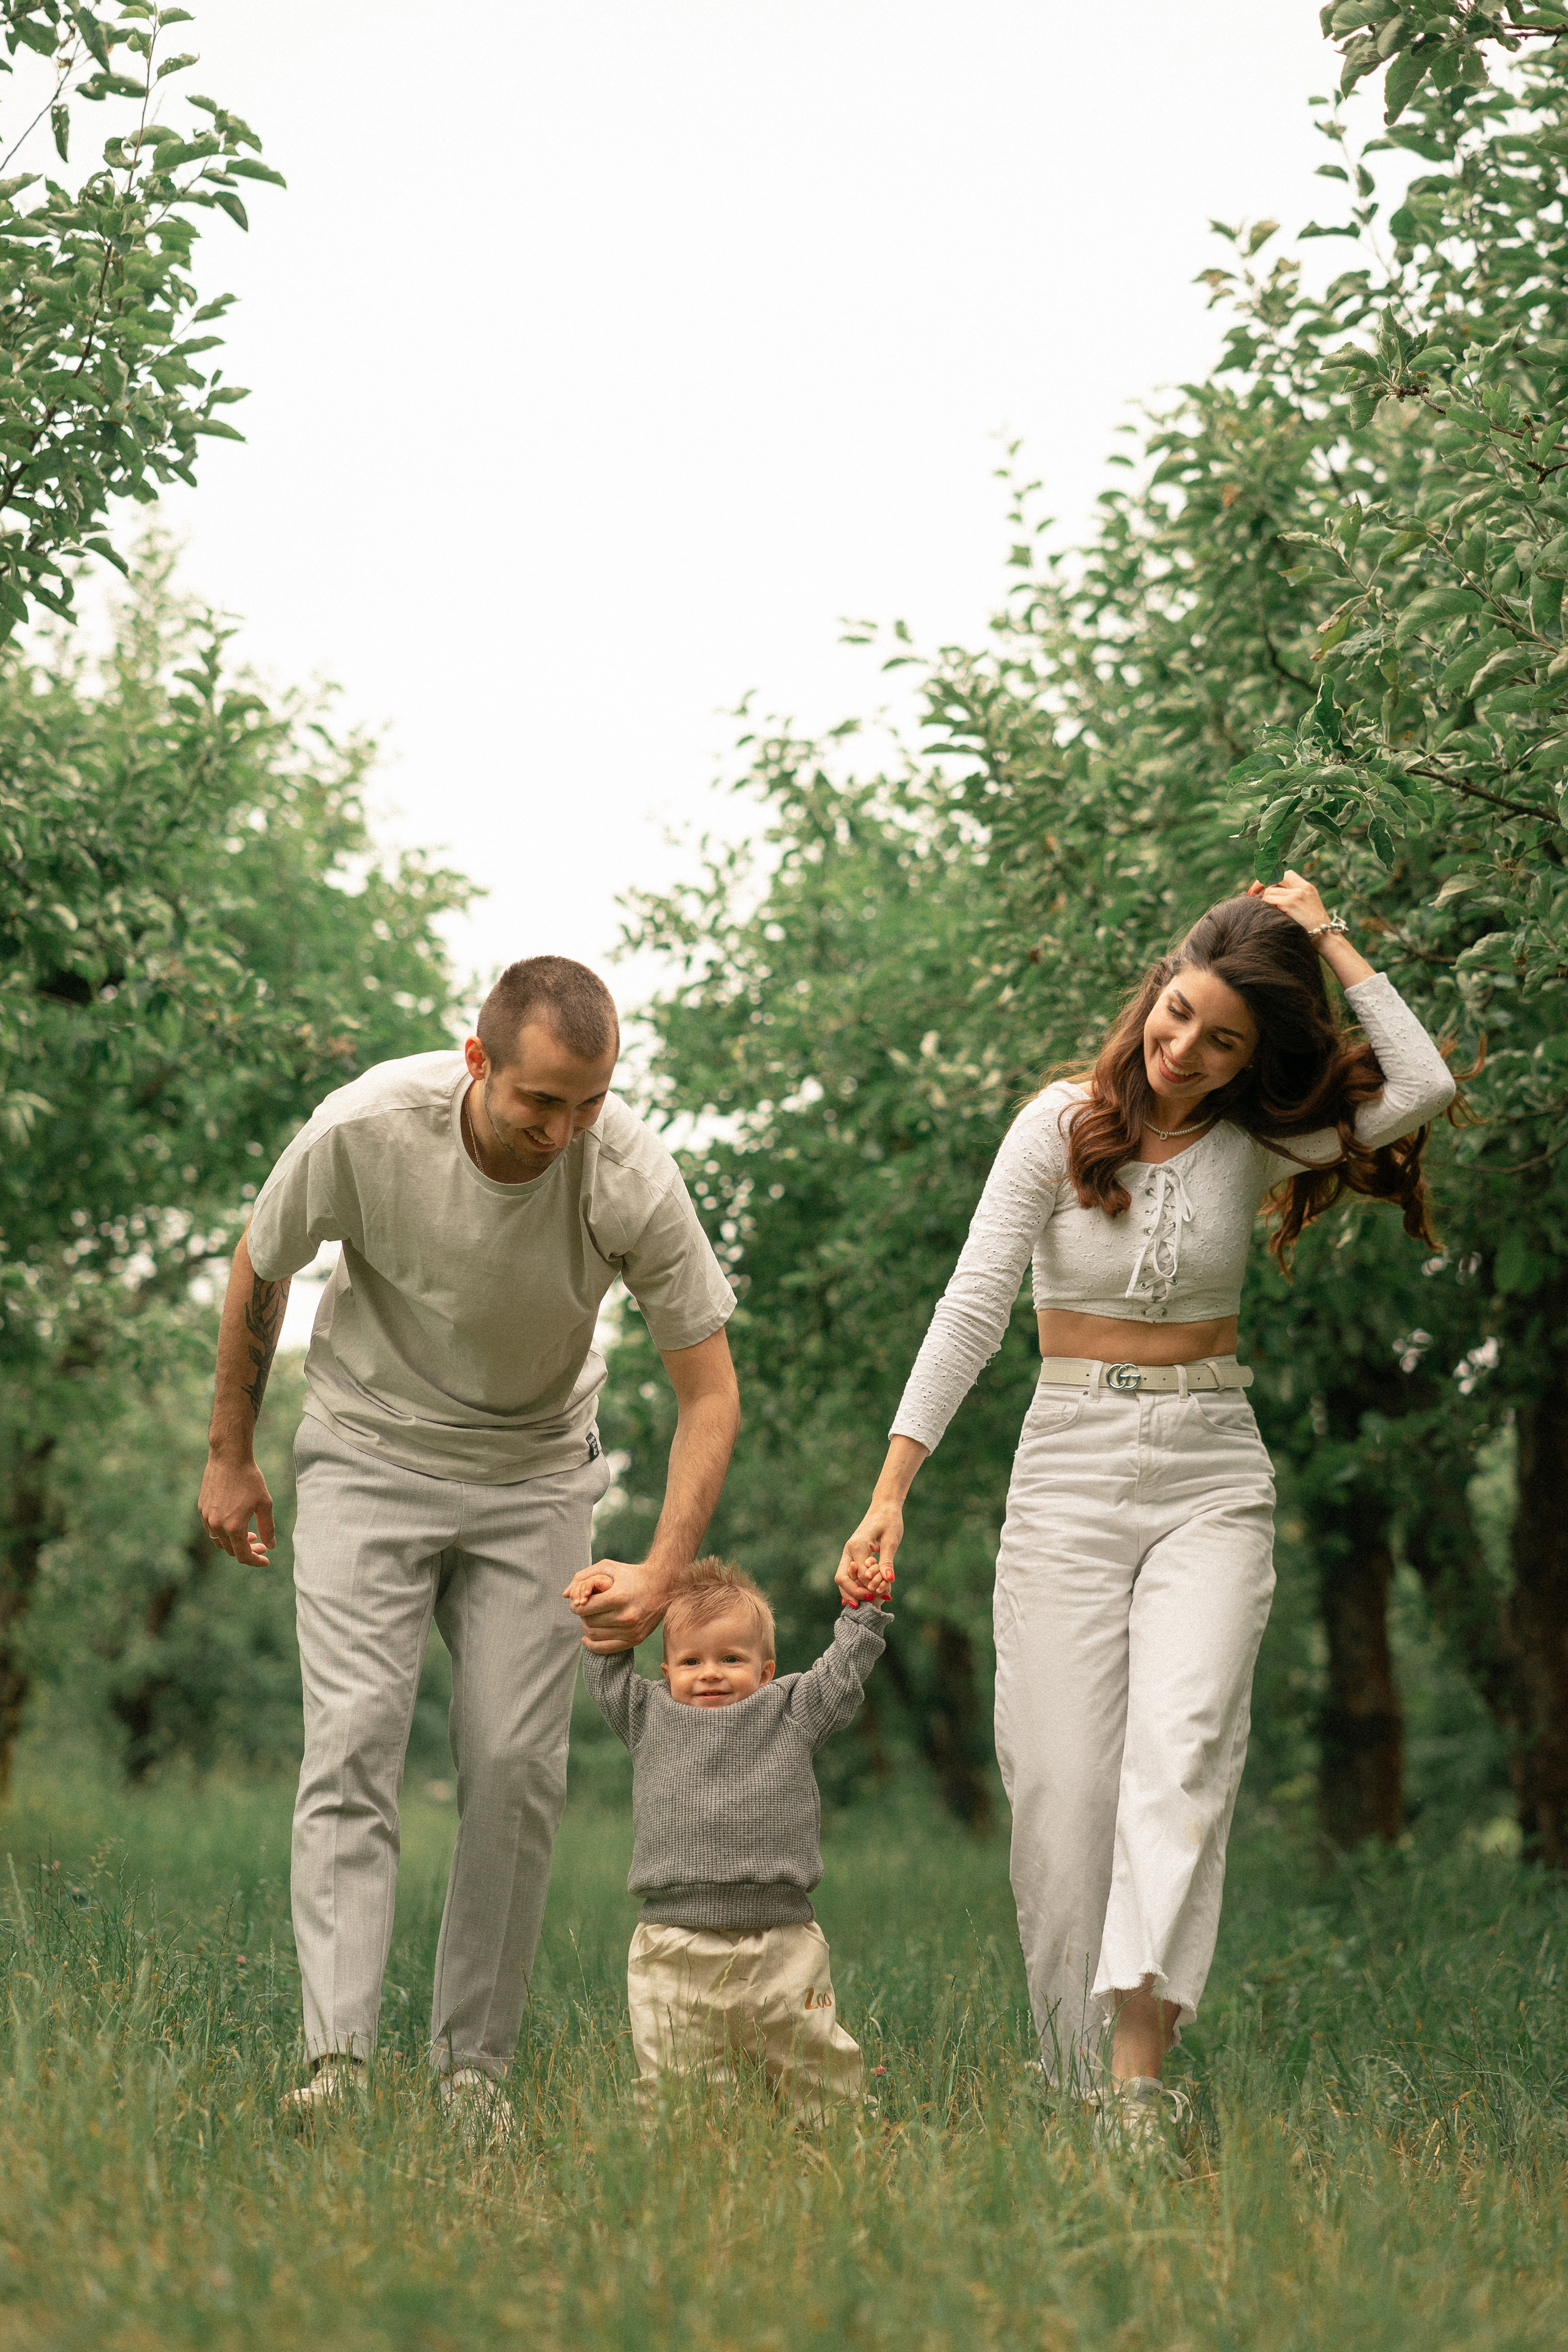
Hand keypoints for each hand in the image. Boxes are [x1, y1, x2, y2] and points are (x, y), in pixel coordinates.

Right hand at [198, 1450, 276, 1566]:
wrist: (229, 1457)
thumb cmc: (250, 1479)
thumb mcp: (265, 1504)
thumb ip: (268, 1528)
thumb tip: (271, 1545)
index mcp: (233, 1527)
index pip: (243, 1555)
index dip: (255, 1560)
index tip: (266, 1560)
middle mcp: (216, 1525)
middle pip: (231, 1550)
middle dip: (247, 1550)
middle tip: (261, 1544)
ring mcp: (206, 1517)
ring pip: (219, 1541)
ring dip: (234, 1542)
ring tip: (249, 1533)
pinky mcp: (201, 1508)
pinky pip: (212, 1528)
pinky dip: (224, 1531)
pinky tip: (235, 1522)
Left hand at [565, 1558, 672, 1652]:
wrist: (663, 1584)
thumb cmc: (632, 1574)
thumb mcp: (608, 1567)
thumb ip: (583, 1578)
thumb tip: (565, 1595)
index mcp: (618, 1596)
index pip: (584, 1609)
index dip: (575, 1606)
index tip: (578, 1603)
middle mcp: (626, 1616)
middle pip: (588, 1622)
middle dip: (582, 1616)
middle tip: (586, 1609)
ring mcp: (632, 1630)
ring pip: (595, 1635)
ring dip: (587, 1627)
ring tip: (591, 1618)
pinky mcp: (636, 1639)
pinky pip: (606, 1648)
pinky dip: (593, 1645)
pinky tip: (587, 1637)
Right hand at [835, 1499, 902, 1609]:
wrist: (884, 1507)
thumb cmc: (889, 1521)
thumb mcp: (891, 1540)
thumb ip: (887, 1560)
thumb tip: (888, 1579)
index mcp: (857, 1546)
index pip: (859, 1574)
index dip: (870, 1586)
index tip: (885, 1594)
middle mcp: (849, 1550)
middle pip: (842, 1578)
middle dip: (854, 1593)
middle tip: (870, 1603)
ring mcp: (849, 1552)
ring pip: (843, 1577)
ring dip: (853, 1591)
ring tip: (866, 1602)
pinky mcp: (853, 1554)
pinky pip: (849, 1573)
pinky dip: (854, 1585)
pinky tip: (861, 1596)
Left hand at [1247, 869, 1327, 935]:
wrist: (1325, 938)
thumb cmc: (1313, 928)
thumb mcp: (1306, 907)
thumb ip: (1293, 897)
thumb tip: (1268, 894)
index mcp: (1307, 887)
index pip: (1285, 874)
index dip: (1270, 878)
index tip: (1260, 887)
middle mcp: (1302, 887)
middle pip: (1275, 877)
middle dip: (1260, 883)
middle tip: (1251, 894)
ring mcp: (1297, 894)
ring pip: (1270, 892)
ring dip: (1264, 902)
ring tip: (1268, 912)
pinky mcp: (1292, 902)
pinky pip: (1269, 900)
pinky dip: (1266, 907)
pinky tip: (1270, 915)